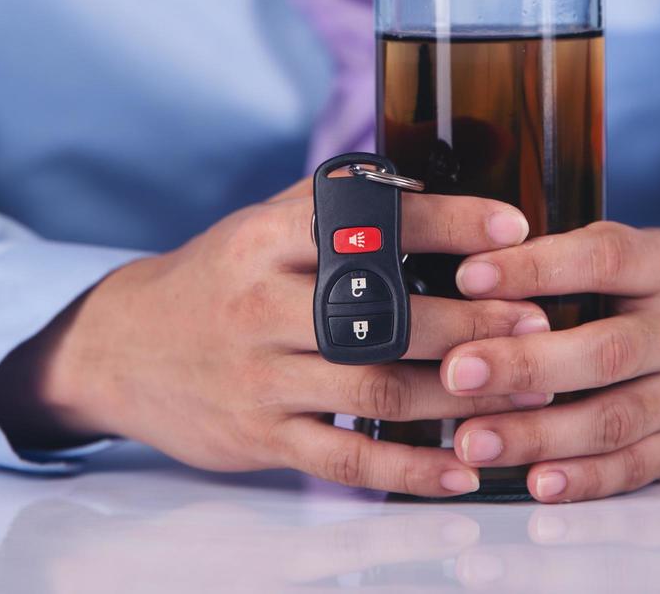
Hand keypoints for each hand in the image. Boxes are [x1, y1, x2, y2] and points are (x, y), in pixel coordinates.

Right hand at [0, 182, 549, 497]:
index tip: (514, 226)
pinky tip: (462, 472)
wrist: (120, 348)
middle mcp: (261, 304)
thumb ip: (332, 209)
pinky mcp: (259, 437)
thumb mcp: (258, 227)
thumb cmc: (215, 280)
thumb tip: (426, 187)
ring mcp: (260, 376)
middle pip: (381, 312)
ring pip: (374, 387)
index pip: (369, 220)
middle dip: (470, 318)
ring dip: (458, 393)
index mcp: (267, 239)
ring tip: (525, 391)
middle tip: (539, 320)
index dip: (447, 222)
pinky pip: (345, 461)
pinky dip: (409, 471)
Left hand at [438, 223, 659, 501]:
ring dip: (539, 434)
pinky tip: (537, 481)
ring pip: (614, 419)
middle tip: (459, 370)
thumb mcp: (644, 253)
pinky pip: (634, 468)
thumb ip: (573, 259)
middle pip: (605, 351)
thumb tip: (477, 268)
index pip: (602, 259)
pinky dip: (584, 479)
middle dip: (526, 364)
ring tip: (473, 440)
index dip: (536, 267)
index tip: (470, 275)